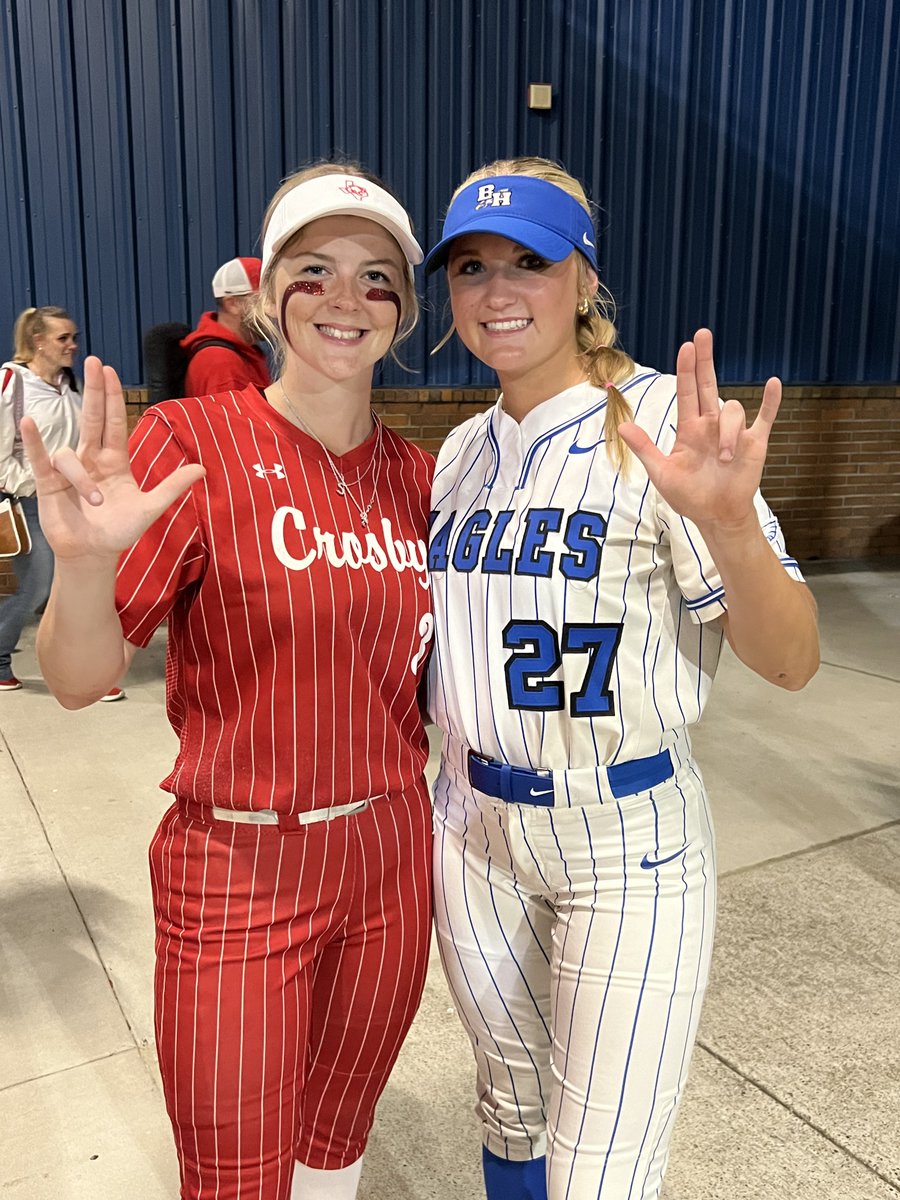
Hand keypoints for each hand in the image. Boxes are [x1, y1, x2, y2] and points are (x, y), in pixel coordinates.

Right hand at [21, 356, 204, 561]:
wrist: (93, 554)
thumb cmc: (119, 530)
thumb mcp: (150, 508)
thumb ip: (172, 487)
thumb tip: (202, 468)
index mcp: (115, 461)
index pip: (113, 422)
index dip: (111, 397)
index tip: (110, 371)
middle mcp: (92, 459)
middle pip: (91, 417)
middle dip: (94, 390)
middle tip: (95, 361)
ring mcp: (70, 470)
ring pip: (70, 454)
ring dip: (80, 476)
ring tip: (92, 500)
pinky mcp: (50, 484)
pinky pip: (41, 458)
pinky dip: (35, 443)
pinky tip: (29, 424)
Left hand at [617, 329, 779, 527]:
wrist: (716, 516)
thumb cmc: (688, 496)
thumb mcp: (662, 473)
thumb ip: (644, 448)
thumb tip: (621, 426)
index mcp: (689, 429)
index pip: (687, 392)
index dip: (687, 370)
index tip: (686, 347)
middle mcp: (711, 425)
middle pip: (708, 384)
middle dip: (704, 360)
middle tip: (701, 334)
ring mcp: (734, 432)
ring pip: (733, 410)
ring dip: (729, 432)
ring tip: (725, 458)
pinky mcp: (755, 443)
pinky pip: (765, 417)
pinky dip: (771, 402)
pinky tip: (774, 383)